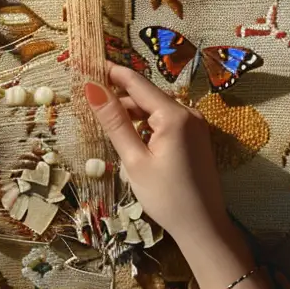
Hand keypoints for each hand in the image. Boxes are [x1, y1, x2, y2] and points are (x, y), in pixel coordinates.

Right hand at [86, 64, 271, 288]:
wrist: (202, 224)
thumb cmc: (165, 195)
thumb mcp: (134, 160)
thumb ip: (114, 122)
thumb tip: (92, 89)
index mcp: (173, 115)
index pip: (136, 83)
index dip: (110, 72)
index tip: (87, 63)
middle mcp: (188, 113)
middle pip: (146, 96)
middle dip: (118, 96)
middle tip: (87, 99)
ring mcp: (195, 125)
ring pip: (155, 110)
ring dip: (131, 114)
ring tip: (104, 123)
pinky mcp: (196, 138)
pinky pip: (165, 123)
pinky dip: (145, 126)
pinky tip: (129, 139)